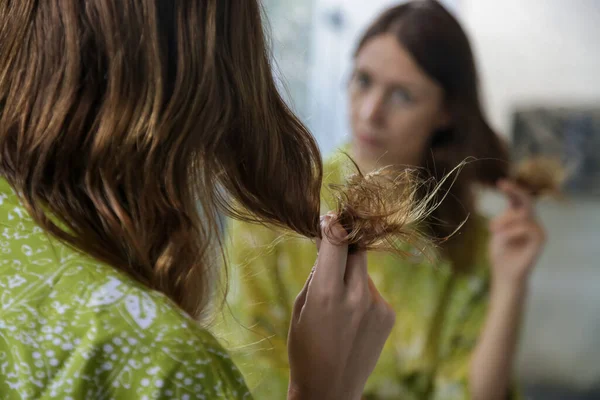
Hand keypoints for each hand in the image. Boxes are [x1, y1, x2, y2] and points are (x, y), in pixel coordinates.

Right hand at [287, 215, 394, 399]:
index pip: (337, 241)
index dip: (332, 223)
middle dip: (344, 245)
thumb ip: (317, 275)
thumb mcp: (301, 307)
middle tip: (333, 247)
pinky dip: (361, 295)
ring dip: (351, 275)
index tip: (328, 217)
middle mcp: (357, 297)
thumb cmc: (304, 347)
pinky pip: (372, 291)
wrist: (330, 390)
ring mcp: (377, 307)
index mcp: (327, 294)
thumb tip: (330, 245)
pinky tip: (352, 319)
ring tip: (339, 304)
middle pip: (356, 250)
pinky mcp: (389, 315)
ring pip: (363, 271)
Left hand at [489, 180, 545, 289]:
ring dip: (504, 220)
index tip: (501, 183)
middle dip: (515, 191)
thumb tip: (510, 200)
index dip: (512, 190)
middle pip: (528, 201)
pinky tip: (500, 238)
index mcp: (521, 220)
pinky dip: (510, 231)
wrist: (505, 275)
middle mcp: (533, 223)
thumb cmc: (500, 255)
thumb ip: (505, 218)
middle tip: (502, 184)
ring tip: (493, 231)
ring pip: (522, 215)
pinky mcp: (540, 240)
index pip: (520, 201)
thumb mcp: (498, 232)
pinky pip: (525, 227)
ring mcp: (538, 231)